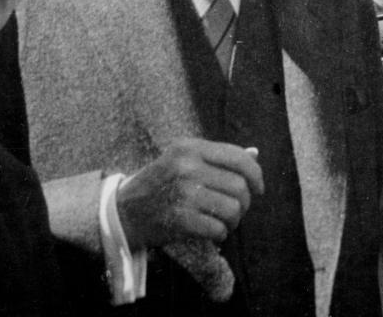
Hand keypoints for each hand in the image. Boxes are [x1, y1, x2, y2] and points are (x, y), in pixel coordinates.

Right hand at [117, 138, 262, 250]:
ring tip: (224, 222)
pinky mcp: (179, 218)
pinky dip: (220, 234)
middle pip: (240, 186)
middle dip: (245, 203)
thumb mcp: (184, 159)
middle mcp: (187, 166)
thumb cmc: (161, 184)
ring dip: (234, 221)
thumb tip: (255, 153)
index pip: (238, 157)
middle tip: (236, 210)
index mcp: (191, 147)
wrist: (124, 211)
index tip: (258, 188)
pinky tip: (212, 232)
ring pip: (233, 209)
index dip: (256, 174)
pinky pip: (218, 228)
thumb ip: (218, 157)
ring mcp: (183, 192)